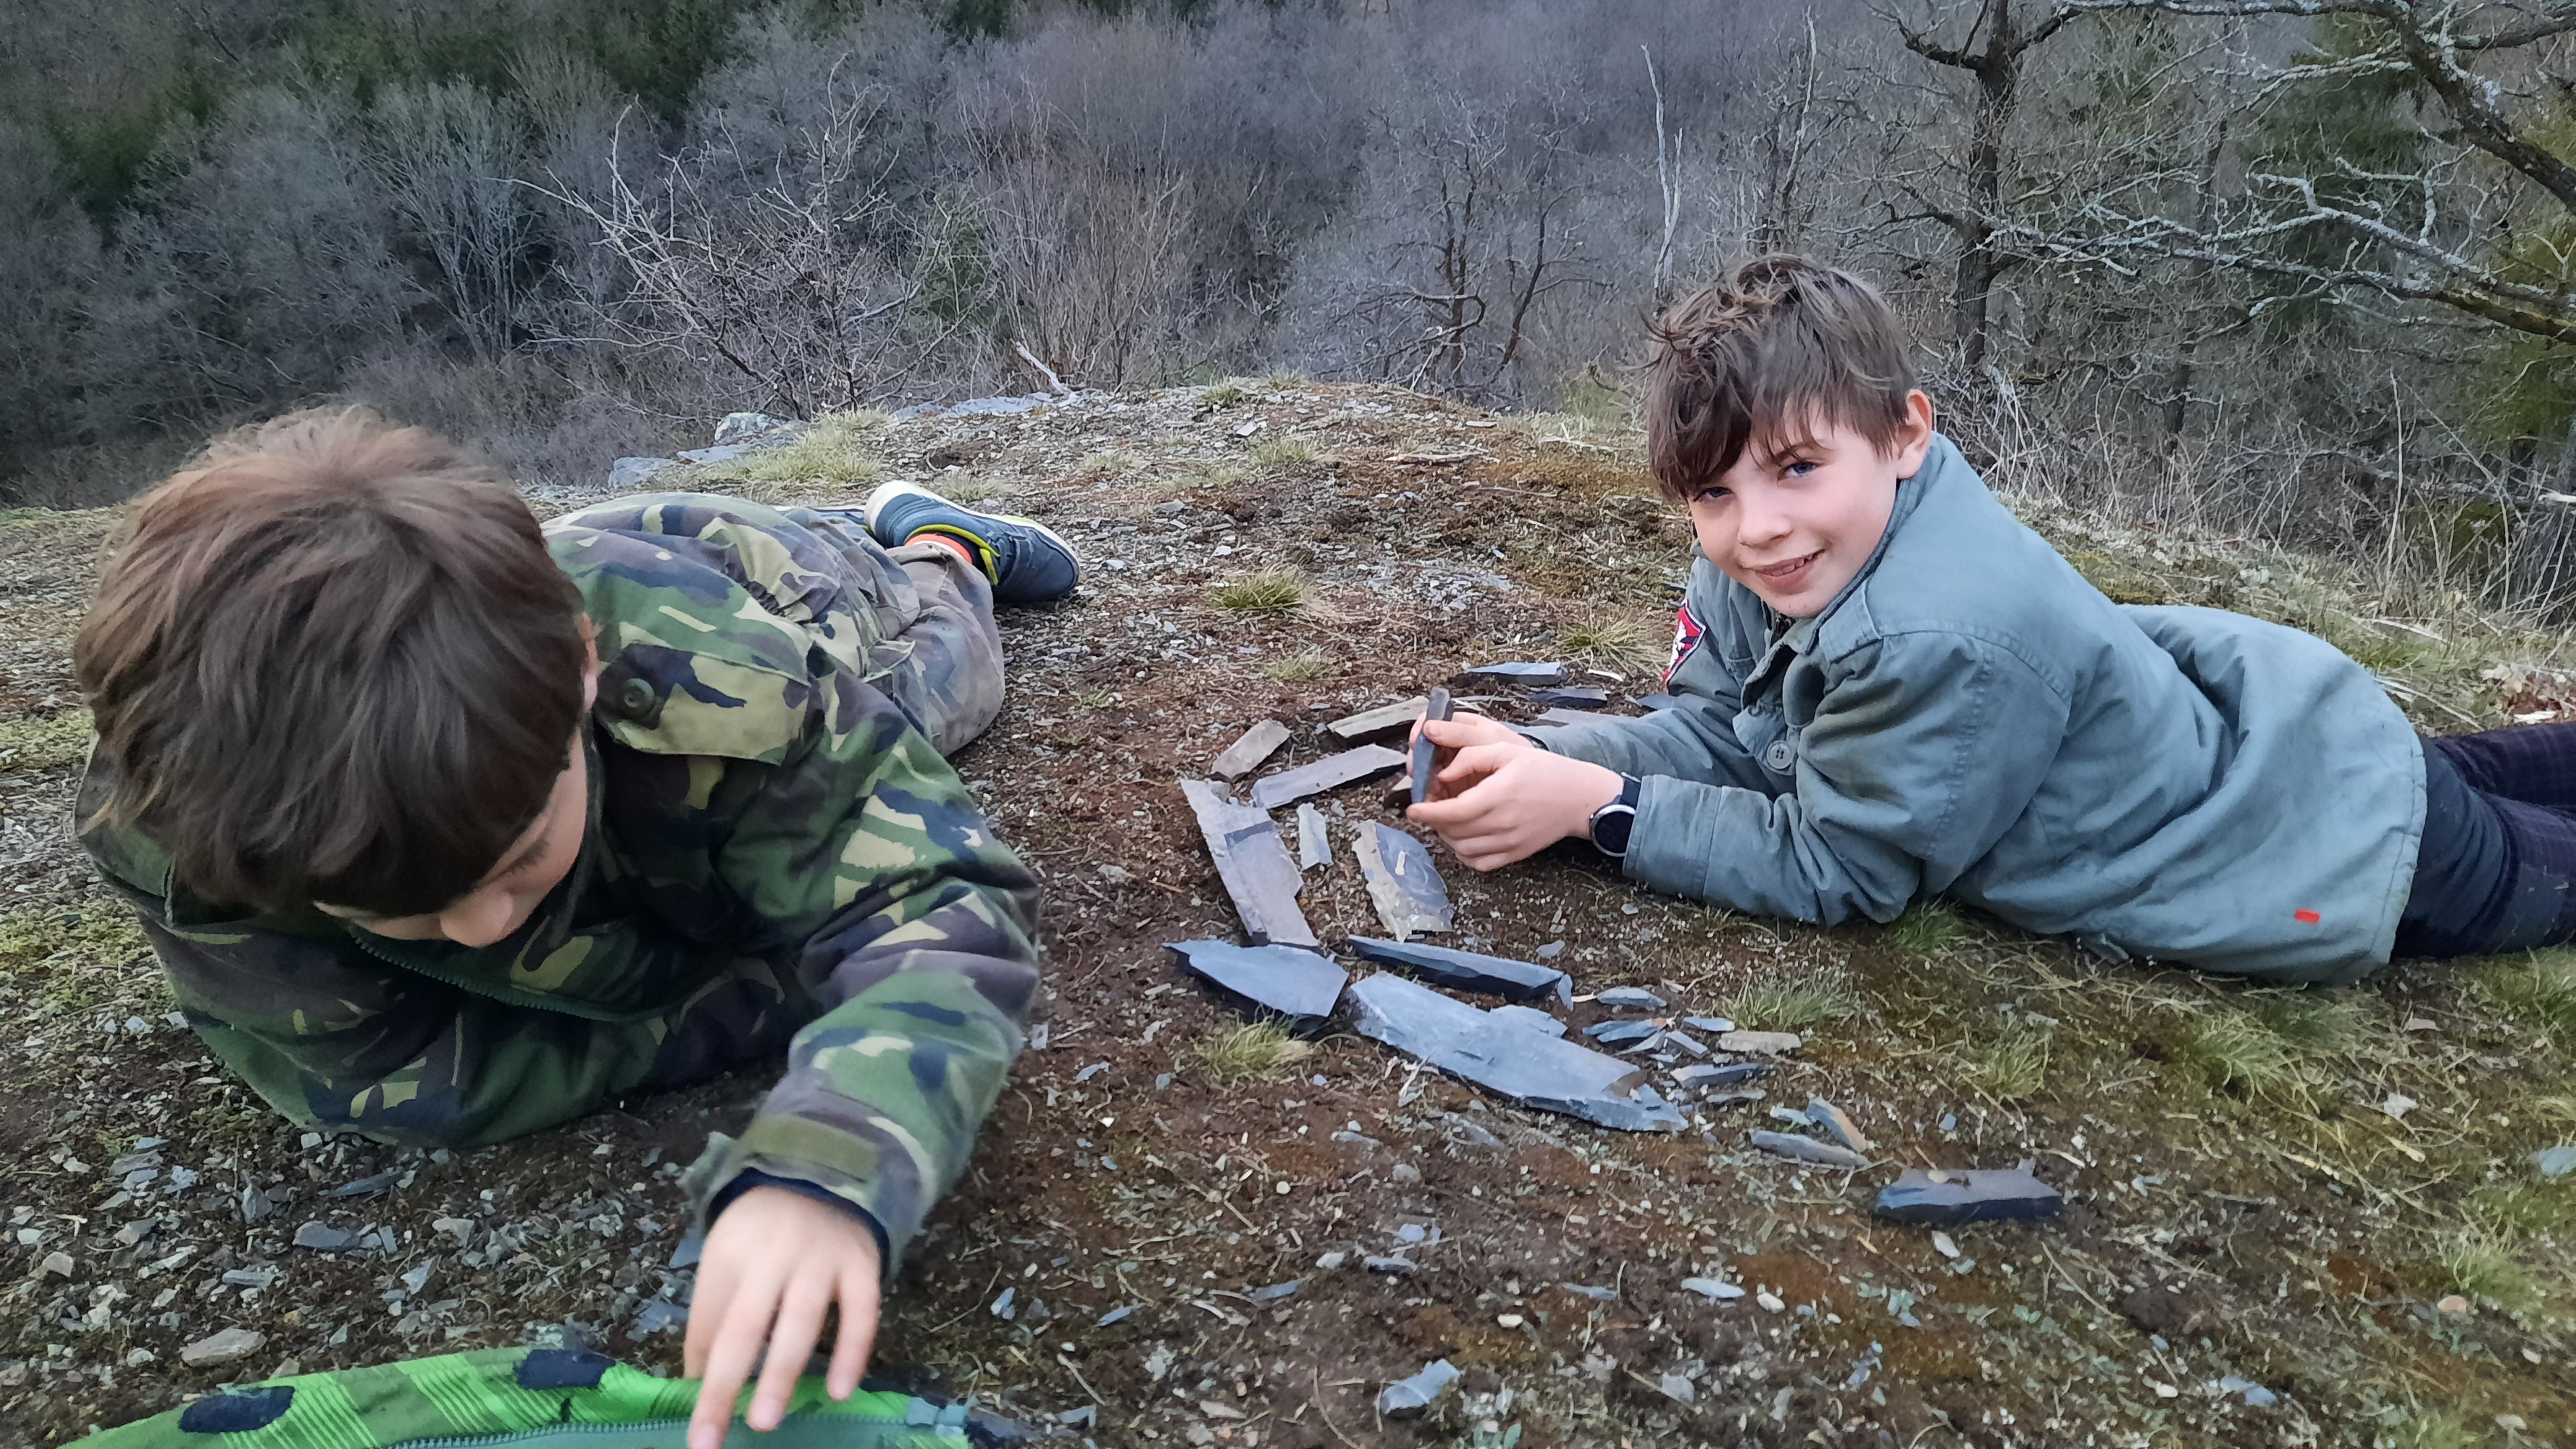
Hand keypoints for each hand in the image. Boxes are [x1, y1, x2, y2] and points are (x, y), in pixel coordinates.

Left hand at [684, 1185, 883, 1448]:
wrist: (826, 1170)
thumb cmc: (765, 1231)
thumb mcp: (727, 1259)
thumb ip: (713, 1316)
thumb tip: (698, 1383)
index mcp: (731, 1254)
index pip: (708, 1323)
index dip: (698, 1376)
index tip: (695, 1431)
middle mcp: (773, 1255)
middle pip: (745, 1326)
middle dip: (725, 1384)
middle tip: (710, 1438)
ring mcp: (821, 1259)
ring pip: (800, 1320)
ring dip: (780, 1372)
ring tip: (764, 1420)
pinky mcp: (863, 1264)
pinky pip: (862, 1313)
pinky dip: (853, 1352)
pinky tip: (842, 1391)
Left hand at [1407, 735, 1623, 870]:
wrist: (1578, 798)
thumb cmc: (1544, 771)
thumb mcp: (1506, 750)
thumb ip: (1471, 757)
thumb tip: (1443, 773)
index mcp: (1498, 796)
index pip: (1452, 812)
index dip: (1427, 812)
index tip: (1413, 809)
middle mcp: (1503, 824)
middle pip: (1453, 832)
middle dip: (1434, 821)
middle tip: (1429, 808)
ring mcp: (1509, 843)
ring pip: (1462, 849)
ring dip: (1447, 836)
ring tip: (1445, 819)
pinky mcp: (1515, 855)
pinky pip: (1479, 863)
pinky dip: (1464, 853)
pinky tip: (1464, 836)